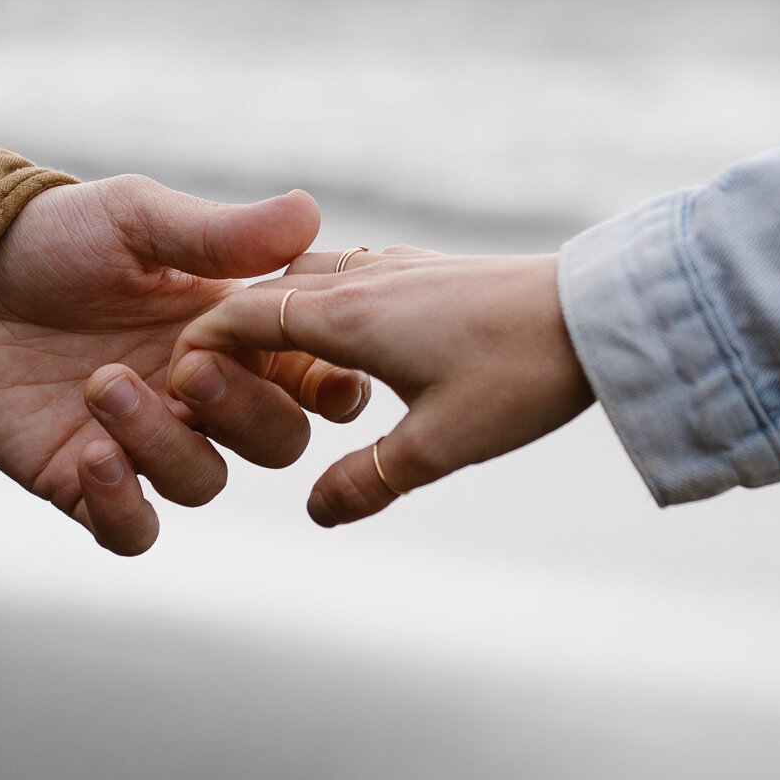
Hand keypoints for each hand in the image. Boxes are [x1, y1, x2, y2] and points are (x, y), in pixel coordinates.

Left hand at [0, 175, 369, 554]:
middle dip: (244, 412)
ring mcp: (148, 444)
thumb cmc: (57, 237)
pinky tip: (92, 457)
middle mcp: (202, 397)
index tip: (320, 376)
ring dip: (163, 443)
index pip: (313, 378)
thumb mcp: (137, 219)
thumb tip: (311, 211)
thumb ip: (221, 233)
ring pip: (204, 483)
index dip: (330, 386)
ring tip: (101, 384)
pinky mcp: (86, 482)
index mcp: (234, 336)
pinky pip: (133, 530)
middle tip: (186, 367)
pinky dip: (123, 507)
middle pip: (276, 442)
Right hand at [171, 247, 594, 526]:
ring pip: (308, 274)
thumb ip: (366, 481)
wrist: (600, 311)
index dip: (201, 346)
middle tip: (217, 377)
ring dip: (278, 309)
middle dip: (230, 331)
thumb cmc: (522, 375)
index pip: (242, 317)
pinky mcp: (429, 268)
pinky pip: (350, 271)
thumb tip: (317, 513)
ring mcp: (398, 266)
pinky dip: (322, 299)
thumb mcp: (440, 445)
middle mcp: (362, 280)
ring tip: (275, 359)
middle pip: (266, 292)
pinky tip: (347, 333)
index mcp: (347, 317)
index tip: (179, 380)